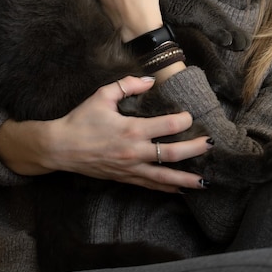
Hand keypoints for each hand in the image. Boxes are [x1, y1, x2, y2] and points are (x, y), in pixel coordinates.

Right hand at [0, 77, 210, 192]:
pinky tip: (179, 190)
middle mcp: (134, 151)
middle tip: (211, 145)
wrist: (60, 148)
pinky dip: (166, 188)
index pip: (167, 126)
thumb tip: (150, 80)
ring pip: (163, 176)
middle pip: (172, 154)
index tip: (190, 115)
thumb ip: (128, 85)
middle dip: (195, 150)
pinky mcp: (124, 178)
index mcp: (131, 129)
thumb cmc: (81, 119)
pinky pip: (149, 185)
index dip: (183, 120)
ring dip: (185, 179)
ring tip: (204, 181)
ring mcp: (130, 168)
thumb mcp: (102, 95)